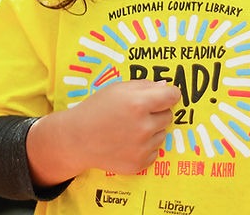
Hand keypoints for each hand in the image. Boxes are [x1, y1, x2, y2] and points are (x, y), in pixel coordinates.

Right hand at [27, 80, 180, 184]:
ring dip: (151, 130)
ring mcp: (142, 148)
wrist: (77, 139)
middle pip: (168, 116)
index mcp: (139, 104)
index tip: (167, 95)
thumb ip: (144, 85)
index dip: (170, 94)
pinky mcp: (140, 163)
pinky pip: (154, 151)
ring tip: (129, 129)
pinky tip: (128, 142)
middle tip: (138, 113)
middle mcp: (144, 127)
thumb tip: (166, 86)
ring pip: (162, 134)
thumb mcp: (117, 89)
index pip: (172, 97)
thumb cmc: (96, 109)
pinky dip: (145, 147)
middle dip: (157, 112)